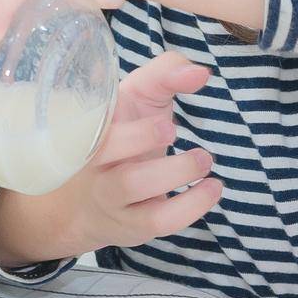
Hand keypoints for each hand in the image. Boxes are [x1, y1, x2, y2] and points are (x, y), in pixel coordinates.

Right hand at [0, 51, 221, 264]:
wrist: (84, 204)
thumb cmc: (123, 134)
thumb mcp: (136, 98)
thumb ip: (165, 74)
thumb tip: (200, 72)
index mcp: (91, 122)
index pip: (96, 112)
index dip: (123, 110)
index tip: (162, 116)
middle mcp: (91, 159)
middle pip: (106, 149)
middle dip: (141, 138)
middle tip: (173, 129)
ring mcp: (109, 195)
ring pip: (131, 186)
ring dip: (172, 172)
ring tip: (204, 159)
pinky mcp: (131, 225)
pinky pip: (157, 220)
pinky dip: (189, 206)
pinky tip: (212, 188)